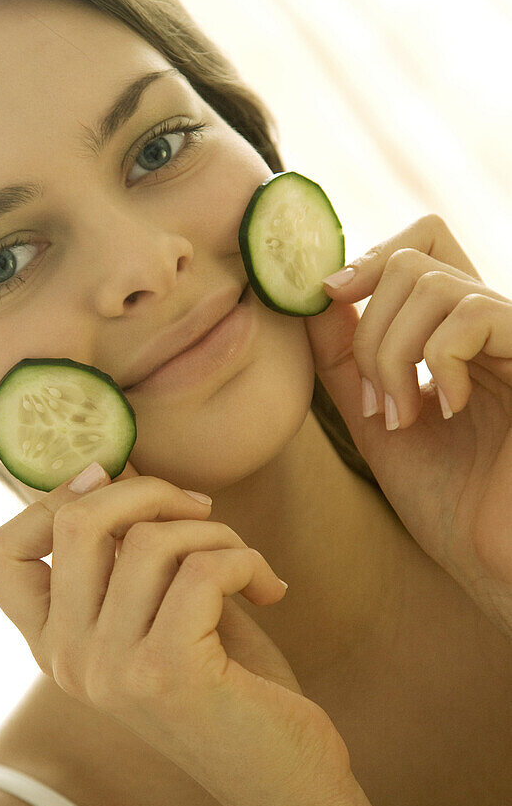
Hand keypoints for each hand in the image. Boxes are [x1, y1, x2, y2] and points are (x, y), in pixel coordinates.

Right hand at [0, 459, 352, 805]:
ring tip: (246, 565)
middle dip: (150, 490)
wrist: (284, 782)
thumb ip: (128, 549)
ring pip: (150, 539)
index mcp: (54, 645)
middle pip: (76, 521)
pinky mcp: (167, 671)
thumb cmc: (229, 684)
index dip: (46, 501)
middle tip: (201, 511)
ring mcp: (111, 669)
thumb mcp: (162, 607)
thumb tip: (109, 464)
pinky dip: (247, 560)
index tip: (110, 485)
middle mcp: (66, 660)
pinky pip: (203, 567)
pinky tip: (270, 589)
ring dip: (215, 533)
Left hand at [305, 213, 511, 634]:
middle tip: (378, 403)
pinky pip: (472, 314)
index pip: (419, 242)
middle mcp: (493, 324)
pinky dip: (438, 362)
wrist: (500, 563)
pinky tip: (450, 409)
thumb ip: (345, 359)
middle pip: (409, 259)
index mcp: (458, 332)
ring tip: (404, 417)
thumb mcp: (376, 419)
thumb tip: (313, 295)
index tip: (328, 298)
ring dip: (392, 354)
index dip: (366, 258)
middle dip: (368, 332)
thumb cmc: (449, 503)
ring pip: (431, 282)